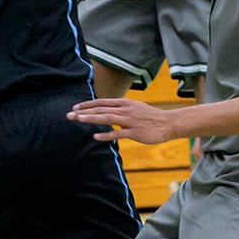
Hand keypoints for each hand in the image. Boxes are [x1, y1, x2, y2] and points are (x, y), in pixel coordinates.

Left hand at [66, 97, 183, 143]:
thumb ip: (121, 109)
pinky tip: (96, 136)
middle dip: (84, 112)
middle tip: (69, 114)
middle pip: (102, 109)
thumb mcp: (135, 108)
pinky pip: (119, 133)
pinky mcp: (135, 132)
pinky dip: (107, 134)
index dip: (88, 105)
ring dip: (92, 119)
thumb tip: (109, 111)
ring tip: (79, 120)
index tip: (75, 107)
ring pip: (107, 118)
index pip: (102, 102)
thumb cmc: (151, 117)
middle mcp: (126, 110)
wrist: (168, 123)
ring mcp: (130, 121)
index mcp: (125, 103)